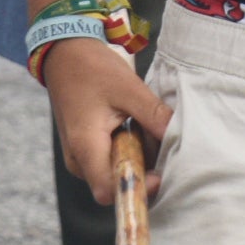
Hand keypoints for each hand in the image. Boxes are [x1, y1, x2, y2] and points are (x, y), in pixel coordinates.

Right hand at [39, 36, 168, 198]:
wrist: (65, 54)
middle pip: (115, 184)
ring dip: (136, 157)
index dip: (136, 188)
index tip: (159, 174)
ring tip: (143, 127)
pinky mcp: (85, 150)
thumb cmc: (92, 69)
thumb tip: (179, 138)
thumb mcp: (128, 88)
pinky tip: (134, 126)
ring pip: (114, 173)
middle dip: (141, 169)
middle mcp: (78, 160)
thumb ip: (153, 116)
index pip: (108, 191)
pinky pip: (111, 161)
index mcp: (85, 146)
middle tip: (155, 141)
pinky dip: (128, 150)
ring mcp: (80, 157)